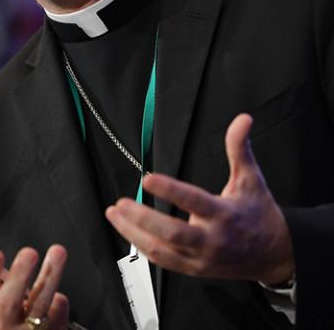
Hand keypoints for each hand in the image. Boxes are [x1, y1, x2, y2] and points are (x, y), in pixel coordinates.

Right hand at [0, 228, 68, 329]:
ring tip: (58, 250)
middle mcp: (4, 323)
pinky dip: (59, 308)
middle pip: (8, 303)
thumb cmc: (8, 305)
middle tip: (30, 251)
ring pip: (38, 307)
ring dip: (49, 279)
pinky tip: (61, 299)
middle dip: (18, 277)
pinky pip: (57, 323)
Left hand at [105, 113, 294, 284]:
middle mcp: (212, 240)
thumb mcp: (251, 178)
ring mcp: (202, 259)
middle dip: (143, 219)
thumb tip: (243, 118)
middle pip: (173, 233)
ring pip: (163, 251)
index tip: (148, 178)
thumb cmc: (259, 213)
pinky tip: (127, 231)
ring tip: (114, 214)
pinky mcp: (195, 270)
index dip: (170, 190)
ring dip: (134, 233)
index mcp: (225, 215)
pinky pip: (164, 262)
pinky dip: (143, 247)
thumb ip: (240, 148)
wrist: (275, 255)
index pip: (194, 201)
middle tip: (120, 203)